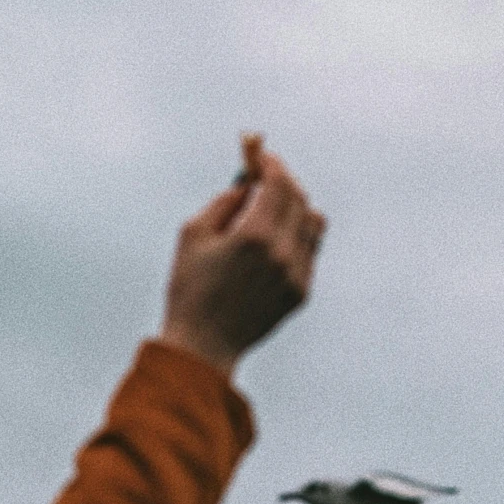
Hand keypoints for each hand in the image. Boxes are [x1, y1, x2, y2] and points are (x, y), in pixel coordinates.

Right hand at [158, 135, 325, 379]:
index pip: (279, 185)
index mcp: (255, 236)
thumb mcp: (194, 234)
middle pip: (300, 199)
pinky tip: (276, 239)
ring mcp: (296, 275)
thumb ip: (225, 201)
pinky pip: (310, 251)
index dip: (272, 165)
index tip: (264, 157)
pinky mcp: (301, 293)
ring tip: (273, 208)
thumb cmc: (190, 288)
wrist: (203, 346)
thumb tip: (249, 182)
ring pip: (313, 223)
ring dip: (296, 207)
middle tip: (268, 177)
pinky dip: (297, 236)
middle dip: (284, 182)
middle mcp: (283, 253)